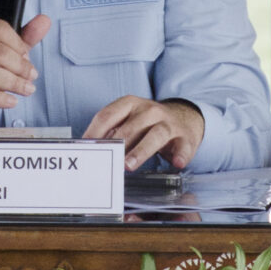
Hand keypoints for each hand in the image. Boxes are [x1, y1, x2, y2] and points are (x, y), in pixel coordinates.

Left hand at [86, 97, 206, 169]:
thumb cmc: (148, 124)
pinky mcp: (185, 138)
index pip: (108, 115)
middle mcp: (150, 110)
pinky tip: (177, 163)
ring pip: (155, 135)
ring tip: (128, 165)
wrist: (185, 119)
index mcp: (130, 104)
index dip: (95, 132)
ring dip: (141, 150)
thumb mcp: (129, 120)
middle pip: (131, 127)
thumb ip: (112, 132)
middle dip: (118, 144)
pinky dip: (180, 155)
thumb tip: (90, 149)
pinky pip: (183, 146)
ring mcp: (169, 124)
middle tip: (106, 160)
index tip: (85, 148)